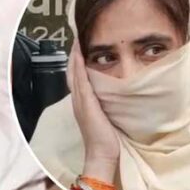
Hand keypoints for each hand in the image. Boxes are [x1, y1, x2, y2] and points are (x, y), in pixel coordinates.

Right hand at [66, 40, 118, 182]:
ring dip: (74, 55)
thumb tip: (117, 91)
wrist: (102, 153)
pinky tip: (79, 55)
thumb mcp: (106, 115)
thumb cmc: (108, 138)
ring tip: (77, 40)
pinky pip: (79, 80)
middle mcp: (78, 98)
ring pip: (73, 72)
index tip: (80, 45)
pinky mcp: (85, 102)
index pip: (77, 76)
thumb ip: (107, 103)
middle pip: (72, 70)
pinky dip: (78, 66)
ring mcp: (79, 100)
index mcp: (82, 101)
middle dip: (73, 53)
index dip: (77, 60)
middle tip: (77, 36)